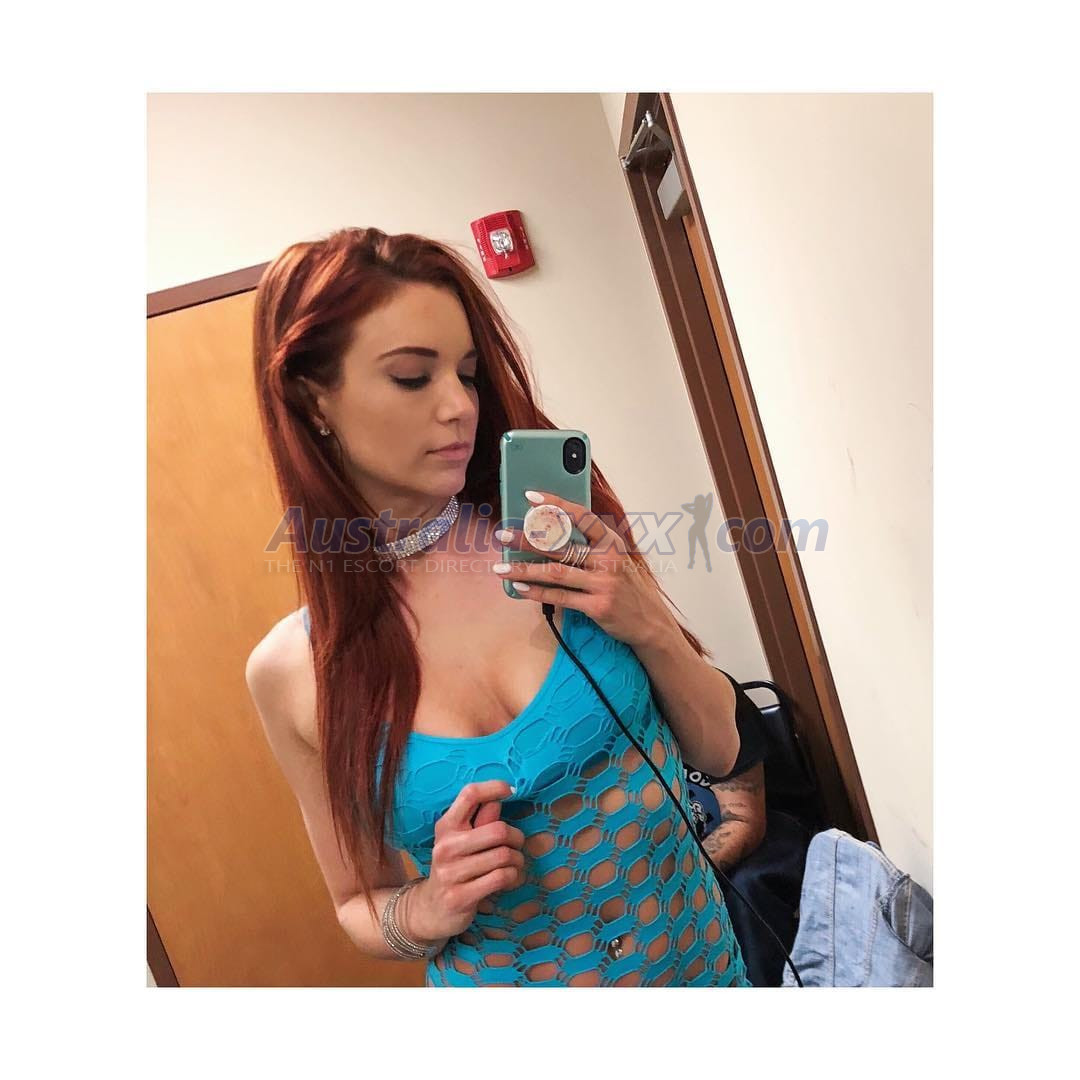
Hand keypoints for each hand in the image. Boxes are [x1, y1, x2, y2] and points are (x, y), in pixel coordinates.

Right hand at [406, 780, 525, 941]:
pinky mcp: (460, 896)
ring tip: (514, 864)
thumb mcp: (461, 840)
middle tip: (517, 844)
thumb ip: (480, 820)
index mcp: (446, 826)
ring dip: (517, 860)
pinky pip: (501, 878)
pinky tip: (510, 879)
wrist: (430, 909)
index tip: (510, 790)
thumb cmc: (454, 867)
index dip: (493, 787)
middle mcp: (446, 846)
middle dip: (516, 837)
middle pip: (497, 830)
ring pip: (503, 856)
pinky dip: (513, 877)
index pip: (470, 794)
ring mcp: (451, 872)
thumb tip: (499, 799)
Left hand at [493, 490, 678, 650]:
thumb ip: (588, 546)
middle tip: (502, 535)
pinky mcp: (597, 606)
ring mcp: (603, 583)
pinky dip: (537, 592)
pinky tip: (519, 587)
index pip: (581, 516)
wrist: (649, 621)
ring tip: (500, 567)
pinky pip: (560, 596)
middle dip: (527, 539)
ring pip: (555, 572)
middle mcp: (608, 559)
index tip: (531, 497)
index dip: (556, 505)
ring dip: (524, 569)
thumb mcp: (613, 559)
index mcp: (611, 542)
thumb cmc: (624, 586)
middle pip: (561, 544)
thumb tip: (546, 534)